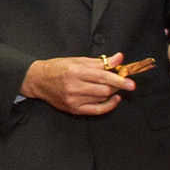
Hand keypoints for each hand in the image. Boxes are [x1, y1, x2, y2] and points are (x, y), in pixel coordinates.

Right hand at [23, 53, 137, 115]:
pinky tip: (113, 99)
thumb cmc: (58, 68)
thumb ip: (100, 62)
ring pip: (102, 98)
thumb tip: (118, 58)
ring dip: (111, 92)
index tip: (130, 82)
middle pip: (105, 90)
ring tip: (110, 86)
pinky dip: (108, 105)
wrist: (38, 80)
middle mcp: (74, 87)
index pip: (103, 77)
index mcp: (76, 72)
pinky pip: (97, 110)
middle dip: (116, 86)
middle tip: (120, 80)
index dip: (119, 80)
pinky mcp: (74, 109)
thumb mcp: (78, 60)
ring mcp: (74, 100)